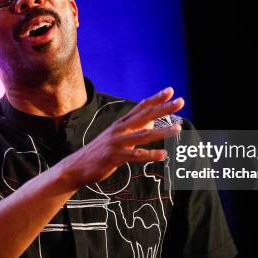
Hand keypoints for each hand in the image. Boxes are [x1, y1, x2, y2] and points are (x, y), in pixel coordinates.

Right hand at [61, 87, 184, 188]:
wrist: (77, 166)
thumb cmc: (100, 152)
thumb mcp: (117, 137)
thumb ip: (134, 128)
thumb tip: (153, 120)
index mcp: (121, 124)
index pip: (142, 107)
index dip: (156, 98)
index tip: (171, 90)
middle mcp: (120, 129)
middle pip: (146, 116)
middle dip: (164, 108)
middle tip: (181, 101)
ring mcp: (117, 142)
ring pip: (144, 135)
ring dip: (163, 132)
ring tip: (179, 129)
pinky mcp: (114, 157)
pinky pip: (136, 155)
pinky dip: (150, 155)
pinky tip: (163, 155)